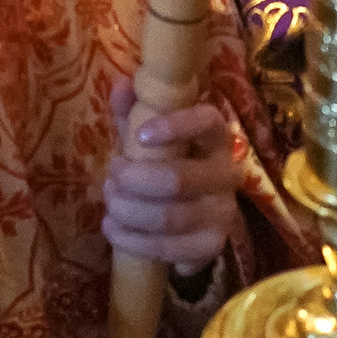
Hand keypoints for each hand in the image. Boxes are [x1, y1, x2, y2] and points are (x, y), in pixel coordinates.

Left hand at [100, 80, 245, 273]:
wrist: (195, 208)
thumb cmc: (169, 159)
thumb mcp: (150, 131)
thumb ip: (133, 109)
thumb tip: (121, 87)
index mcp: (216, 137)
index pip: (206, 122)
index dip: (174, 127)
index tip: (139, 135)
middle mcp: (228, 174)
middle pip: (177, 180)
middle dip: (132, 180)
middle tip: (110, 176)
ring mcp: (224, 214)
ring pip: (169, 218)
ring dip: (128, 211)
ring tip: (109, 203)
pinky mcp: (213, 247)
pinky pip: (170, 250)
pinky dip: (134, 242)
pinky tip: (114, 230)